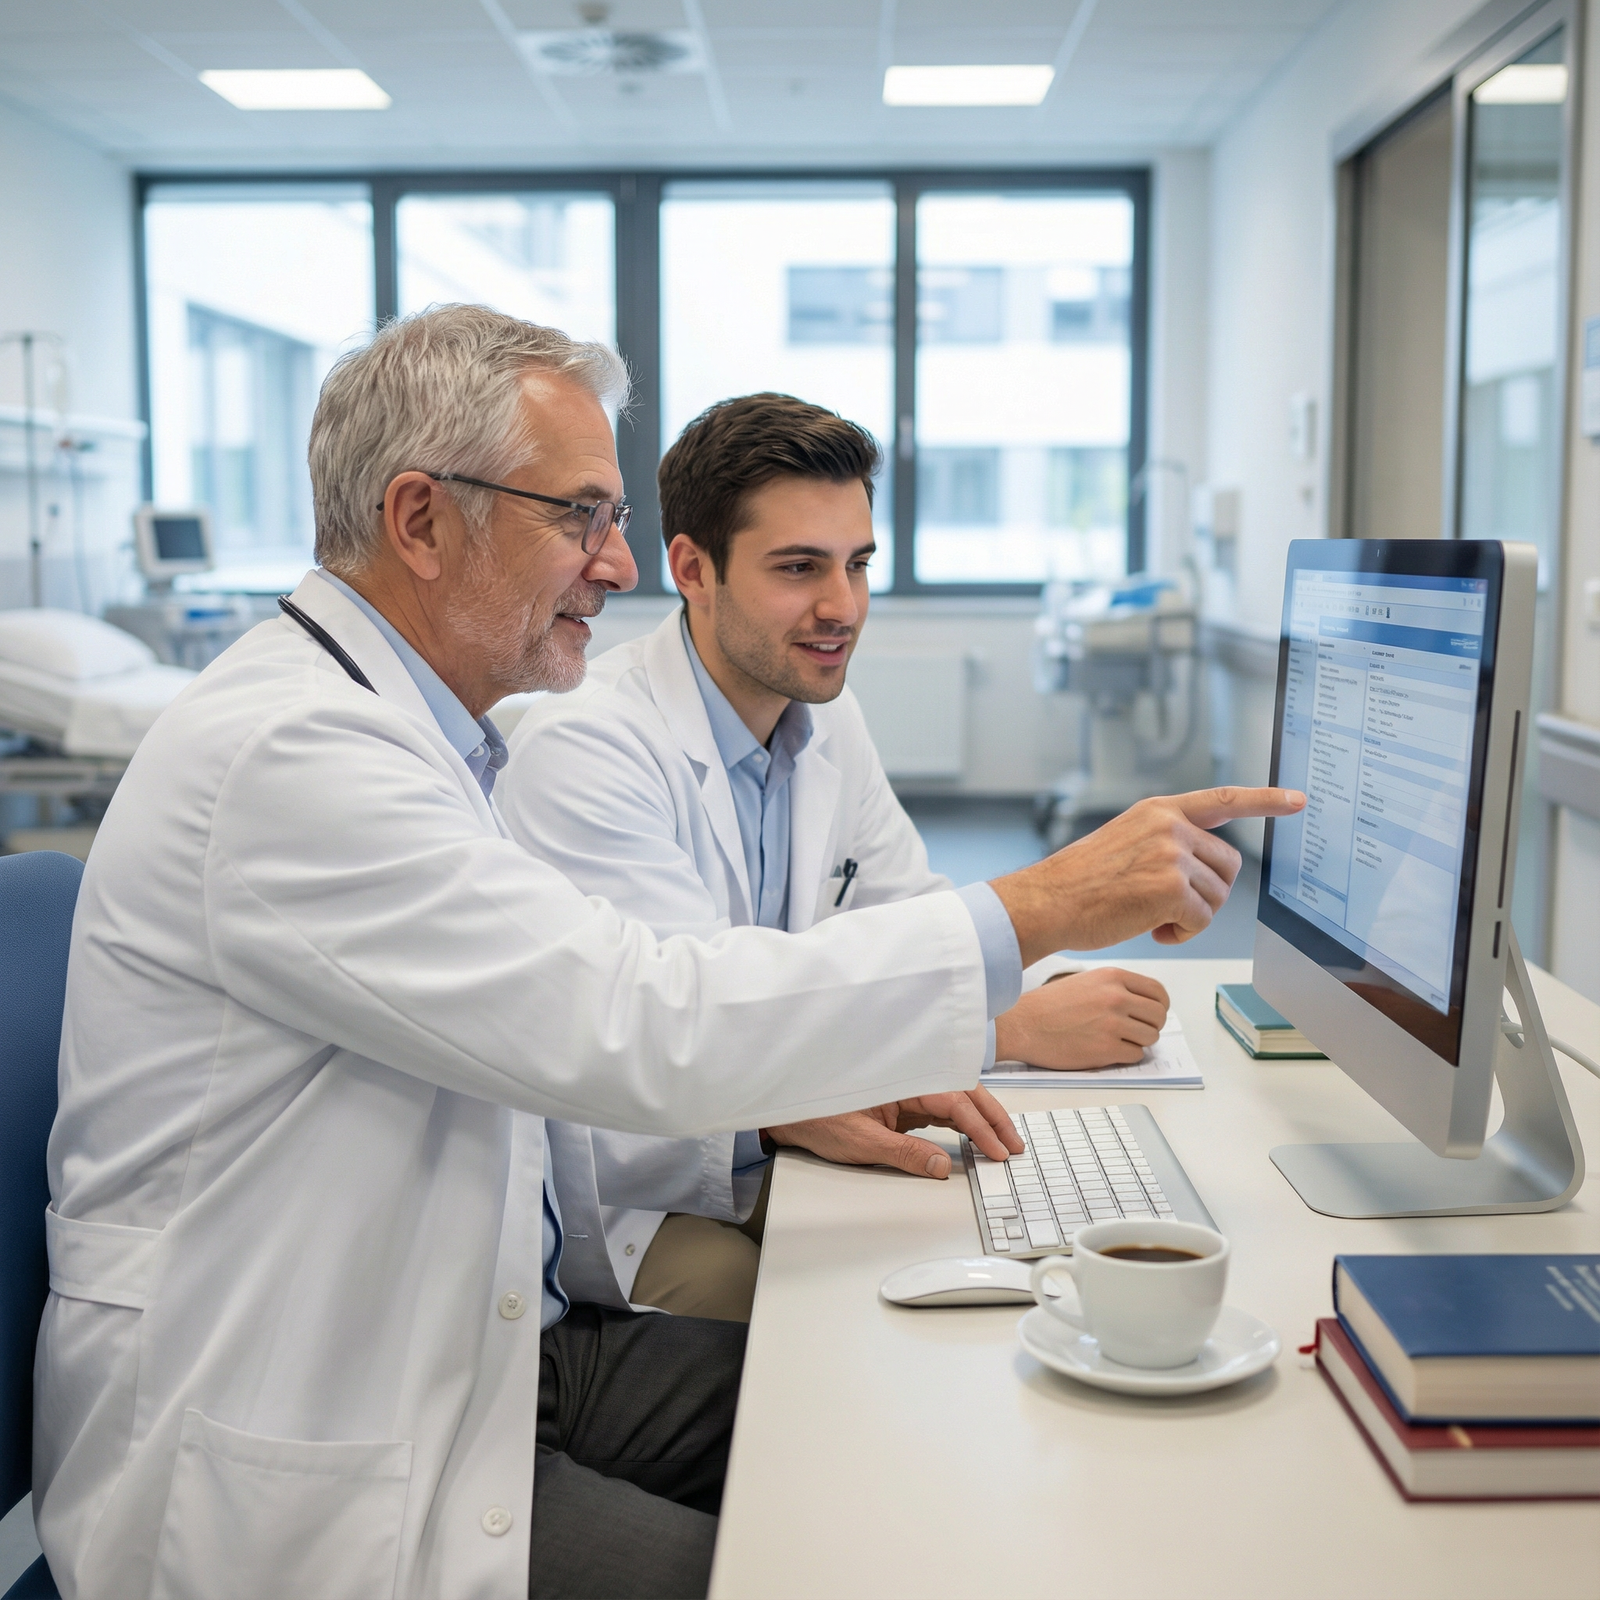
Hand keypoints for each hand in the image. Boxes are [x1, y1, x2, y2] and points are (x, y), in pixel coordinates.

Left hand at [763, 1087, 1023, 1179]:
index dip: (981, 1126)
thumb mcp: (860, 1142)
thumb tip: (940, 1166)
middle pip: (962, 1093)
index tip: (998, 1150)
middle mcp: (908, 1080)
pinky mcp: (901, 1104)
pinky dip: (961, 1123)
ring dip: (980, 1120)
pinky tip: (974, 1140)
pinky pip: (940, 1109)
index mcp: (902, 1080)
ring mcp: (906, 1091)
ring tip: (1003, 1144)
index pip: (953, 1100)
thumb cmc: (815, 1117)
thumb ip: (903, 1153)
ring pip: (954, 1099)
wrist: (787, 1112)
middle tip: (1015, 1146)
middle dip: (992, 1118)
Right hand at [990, 786, 1304, 964]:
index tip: (1298, 800)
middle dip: (1209, 893)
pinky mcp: (1171, 888)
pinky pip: (1203, 919)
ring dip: (1193, 916)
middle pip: (1227, 865)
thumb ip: (1164, 843)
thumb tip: (1201, 872)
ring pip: (1217, 895)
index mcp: (1159, 811)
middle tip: (1171, 908)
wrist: (1047, 902)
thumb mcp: (1124, 841)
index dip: (1265, 800)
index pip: (1223, 800)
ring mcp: (1172, 855)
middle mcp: (1170, 826)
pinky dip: (1183, 933)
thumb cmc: (1078, 883)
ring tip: (1154, 919)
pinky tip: (1154, 931)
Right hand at [994, 968, 1169, 1068]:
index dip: (1159, 1006)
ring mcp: (1112, 1024)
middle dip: (1152, 1025)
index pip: (1158, 992)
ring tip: (1119, 1040)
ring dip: (1139, 1042)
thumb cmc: (1048, 1006)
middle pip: (1159, 1015)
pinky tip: (1108, 1050)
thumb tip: (1143, 1004)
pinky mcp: (1106, 1049)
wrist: (1022, 1025)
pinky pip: (1135, 1055)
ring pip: (1150, 1037)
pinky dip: (1126, 1056)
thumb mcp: (1086, 981)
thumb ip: (1116, 988)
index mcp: (1112, 977)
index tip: (1153, 1014)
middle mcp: (1116, 997)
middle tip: (1138, 1030)